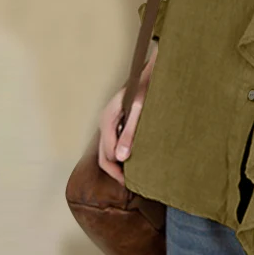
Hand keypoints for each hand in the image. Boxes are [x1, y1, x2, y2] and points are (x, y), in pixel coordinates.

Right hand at [97, 41, 157, 185]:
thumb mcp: (139, 111)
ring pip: (106, 149)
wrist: (150, 72)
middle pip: (103, 155)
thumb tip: (122, 158)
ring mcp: (109, 121)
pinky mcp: (116, 120)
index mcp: (107, 121)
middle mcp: (104, 122)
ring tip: (132, 173)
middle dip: (115, 171)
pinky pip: (113, 142)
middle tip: (130, 182)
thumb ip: (130, 133)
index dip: (118, 171)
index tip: (132, 180)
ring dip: (117, 162)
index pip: (107, 155)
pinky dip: (120, 152)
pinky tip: (133, 156)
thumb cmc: (146, 89)